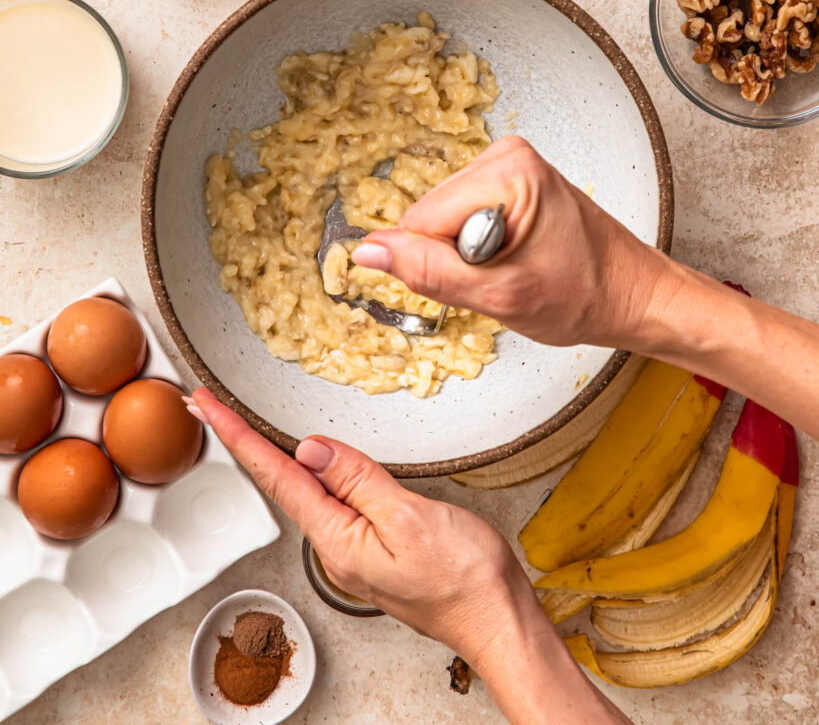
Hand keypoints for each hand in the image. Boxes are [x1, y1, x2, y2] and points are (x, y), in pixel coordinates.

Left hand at [188, 390, 631, 723]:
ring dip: (272, 454)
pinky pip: (333, 498)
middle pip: (280, 482)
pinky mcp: (375, 544)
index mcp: (337, 538)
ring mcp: (354, 546)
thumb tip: (309, 448)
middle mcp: (336, 544)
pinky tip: (308, 462)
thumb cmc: (463, 578)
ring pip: (305, 490)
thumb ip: (357, 480)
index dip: (238, 435)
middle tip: (208, 406)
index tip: (206, 406)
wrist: (497, 621)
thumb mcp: (408, 518)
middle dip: (242, 442)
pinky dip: (311, 471)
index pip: (276, 476)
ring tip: (243, 425)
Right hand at [352, 136, 669, 348]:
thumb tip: (370, 252)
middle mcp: (506, 156)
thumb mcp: (500, 295)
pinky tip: (514, 255)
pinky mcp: (507, 180)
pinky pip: (458, 217)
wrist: (628, 293)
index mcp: (508, 172)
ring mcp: (507, 166)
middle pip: (428, 216)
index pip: (420, 221)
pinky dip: (476, 247)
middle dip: (454, 257)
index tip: (487, 278)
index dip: (442, 264)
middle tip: (504, 275)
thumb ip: (428, 272)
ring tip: (514, 266)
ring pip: (439, 220)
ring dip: (466, 254)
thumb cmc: (585, 294)